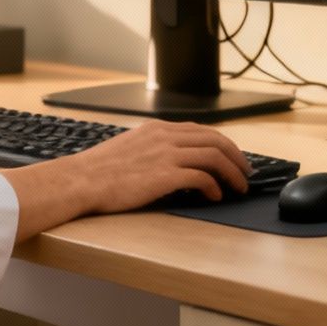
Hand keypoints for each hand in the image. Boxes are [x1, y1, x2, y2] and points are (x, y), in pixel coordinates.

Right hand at [70, 120, 251, 211]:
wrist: (81, 180)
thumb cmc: (99, 171)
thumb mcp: (129, 147)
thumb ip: (153, 149)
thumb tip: (172, 162)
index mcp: (157, 129)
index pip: (201, 130)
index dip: (223, 144)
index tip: (232, 158)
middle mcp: (165, 137)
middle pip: (215, 140)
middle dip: (236, 157)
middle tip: (245, 173)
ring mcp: (165, 154)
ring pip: (214, 156)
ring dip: (232, 173)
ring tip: (238, 187)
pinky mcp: (164, 175)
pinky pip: (201, 177)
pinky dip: (214, 186)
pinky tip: (214, 196)